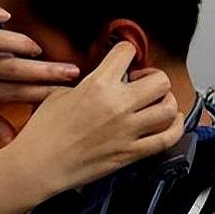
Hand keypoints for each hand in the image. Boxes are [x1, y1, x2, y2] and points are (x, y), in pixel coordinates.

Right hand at [5, 42, 183, 197]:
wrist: (39, 163)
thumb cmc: (43, 132)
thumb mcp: (58, 94)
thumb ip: (86, 84)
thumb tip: (100, 82)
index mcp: (96, 85)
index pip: (125, 52)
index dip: (126, 50)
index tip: (126, 56)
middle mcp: (117, 105)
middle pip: (159, 80)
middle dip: (153, 76)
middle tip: (143, 81)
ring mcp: (127, 130)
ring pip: (168, 108)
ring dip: (166, 101)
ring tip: (157, 102)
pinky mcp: (131, 152)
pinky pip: (167, 138)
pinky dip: (175, 127)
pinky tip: (170, 122)